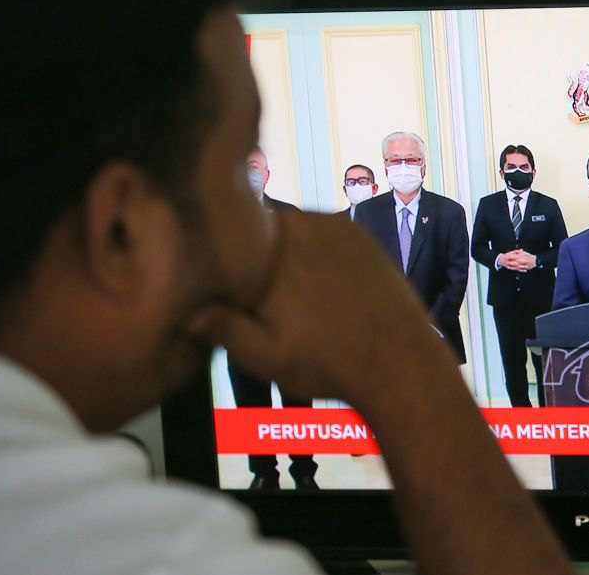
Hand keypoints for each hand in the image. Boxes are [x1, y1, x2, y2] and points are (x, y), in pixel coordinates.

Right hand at [186, 211, 575, 574]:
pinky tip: (322, 286)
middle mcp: (304, 225)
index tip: (220, 272)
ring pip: (298, 229)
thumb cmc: (327, 362)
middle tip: (257, 287)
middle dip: (257, 250)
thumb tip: (187, 311)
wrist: (401, 363)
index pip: (233, 228)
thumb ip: (223, 328)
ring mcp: (339, 228)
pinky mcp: (364, 239)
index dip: (224, 248)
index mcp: (271, 249)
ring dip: (290, 250)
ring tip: (292, 290)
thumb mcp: (266, 356)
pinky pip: (328, 235)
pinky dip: (320, 252)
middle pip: (265, 225)